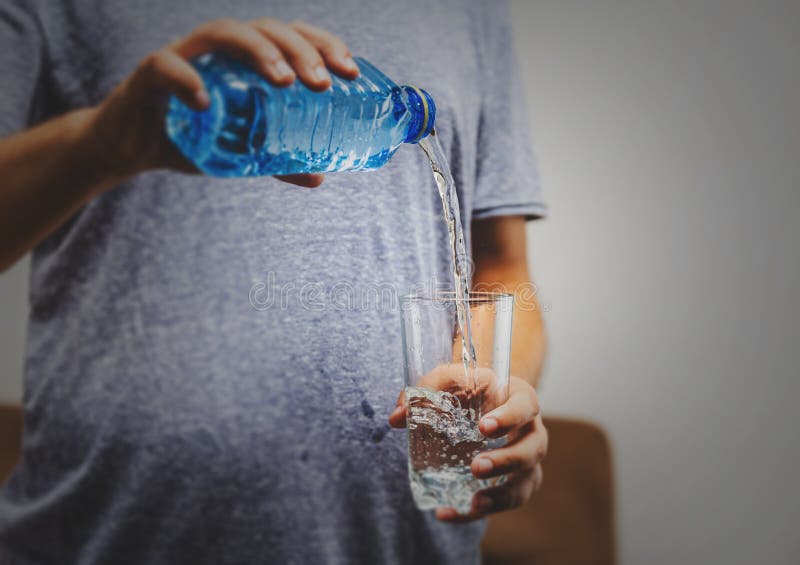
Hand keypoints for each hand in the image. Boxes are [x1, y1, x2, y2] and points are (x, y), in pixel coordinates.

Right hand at [86, 18, 358, 187]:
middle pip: (266, 29)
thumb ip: (278, 159)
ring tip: (283, 83)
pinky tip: (206, 101)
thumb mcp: (242, 150)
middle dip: (300, 51)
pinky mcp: (149, 73)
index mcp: (246, 59)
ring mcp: (185, 55)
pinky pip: (166, 66)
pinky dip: (187, 80)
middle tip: (322, 85)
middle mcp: (219, 49)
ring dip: (257, 52)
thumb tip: (320, 177)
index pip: (291, 36)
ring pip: (223, 33)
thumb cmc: (192, 137)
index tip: (350, 72)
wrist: (132, 147)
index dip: (324, 45)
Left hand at [389, 373, 547, 521]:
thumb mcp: (447, 381)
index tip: (484, 427)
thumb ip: (424, 392)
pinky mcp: (517, 483)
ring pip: (526, 481)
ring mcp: (527, 460)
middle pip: (533, 448)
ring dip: (502, 495)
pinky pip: (506, 502)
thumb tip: (397, 417)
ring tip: (474, 502)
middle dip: (507, 461)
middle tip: (476, 467)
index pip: (526, 405)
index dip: (510, 417)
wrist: (482, 404)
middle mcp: (531, 430)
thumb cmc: (467, 389)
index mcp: (519, 398)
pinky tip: (448, 513)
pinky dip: (478, 512)